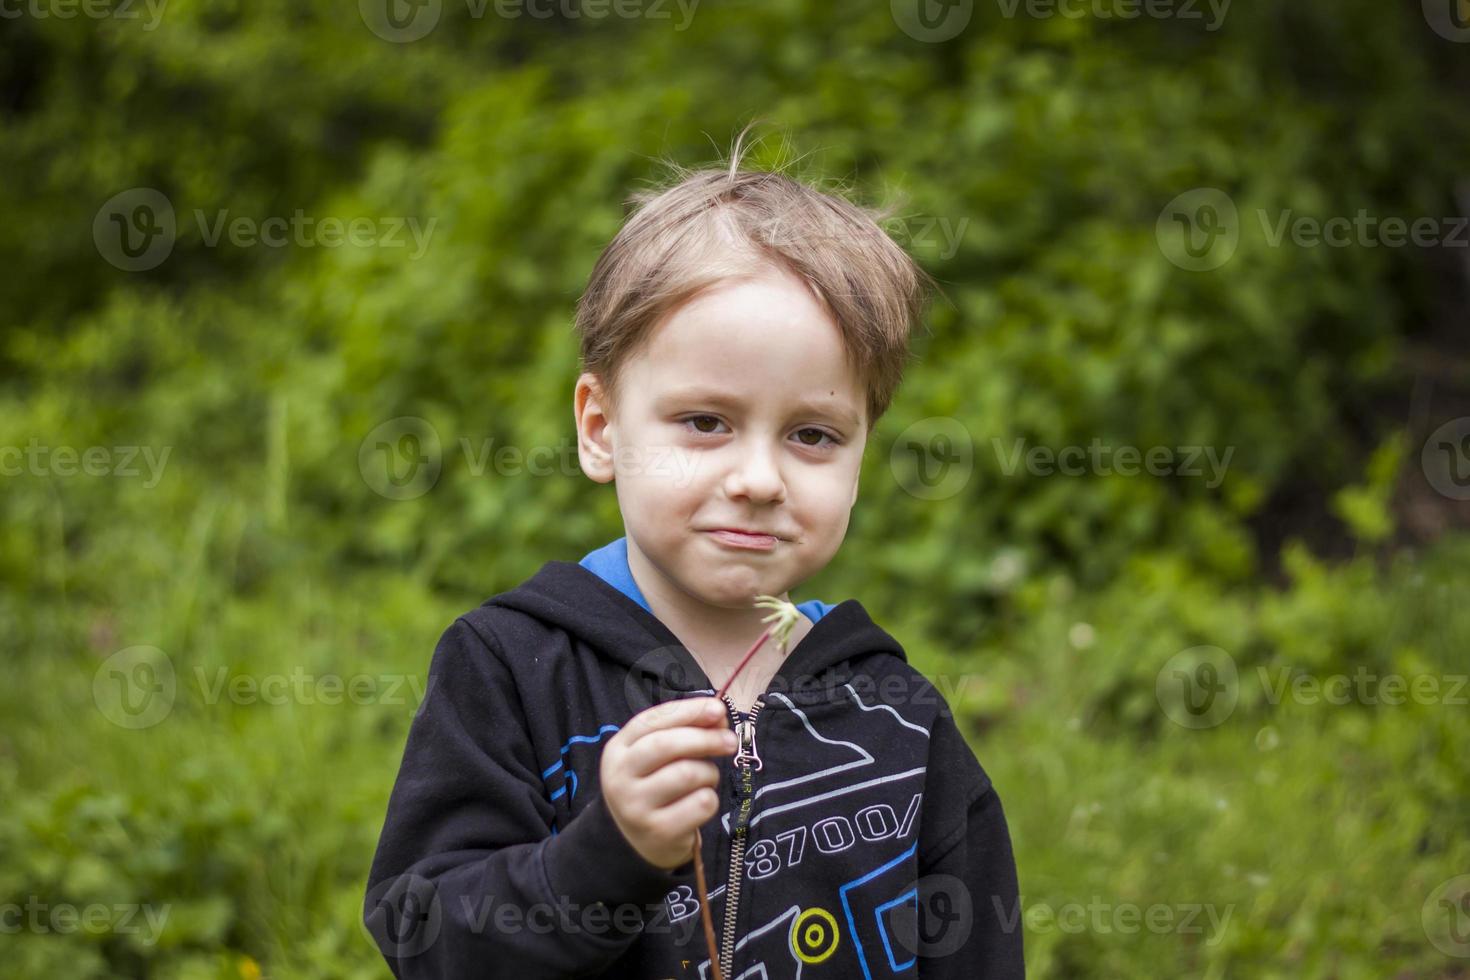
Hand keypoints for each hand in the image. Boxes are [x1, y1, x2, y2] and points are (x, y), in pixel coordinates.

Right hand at [600, 696, 737, 870]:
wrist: (639, 843)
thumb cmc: (655, 787)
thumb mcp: (658, 757)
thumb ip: (684, 731)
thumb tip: (718, 715)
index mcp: (617, 751)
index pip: (651, 721)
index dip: (688, 711)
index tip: (718, 709)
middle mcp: (620, 778)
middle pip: (667, 745)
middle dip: (705, 738)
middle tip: (730, 741)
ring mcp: (636, 807)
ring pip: (688, 774)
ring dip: (709, 773)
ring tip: (707, 779)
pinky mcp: (659, 831)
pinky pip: (701, 803)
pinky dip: (710, 799)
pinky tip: (700, 803)